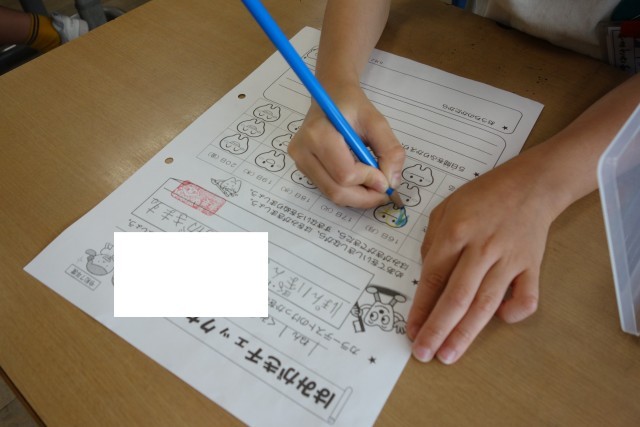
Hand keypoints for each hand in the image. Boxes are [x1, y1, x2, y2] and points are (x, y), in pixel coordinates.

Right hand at [288, 84, 404, 207]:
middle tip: (384, 192)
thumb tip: (391, 182)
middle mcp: (302, 151)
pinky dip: (348, 192)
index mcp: (318, 134)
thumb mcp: (377, 121)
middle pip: (336, 190)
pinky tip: (360, 181)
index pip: (345, 173)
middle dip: (364, 197)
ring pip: (331, 194)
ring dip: (358, 197)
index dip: (369, 181)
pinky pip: (328, 190)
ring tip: (374, 186)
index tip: (386, 178)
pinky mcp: (303, 169)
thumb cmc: (352, 106)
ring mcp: (300, 162)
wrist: (331, 96)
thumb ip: (389, 150)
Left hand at [407, 154, 564, 363]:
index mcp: (456, 232)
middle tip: (424, 353)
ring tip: (449, 354)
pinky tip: (500, 320)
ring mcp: (509, 258)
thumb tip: (427, 275)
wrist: (531, 184)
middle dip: (438, 328)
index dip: (420, 307)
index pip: (433, 277)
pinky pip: (527, 296)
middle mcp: (481, 248)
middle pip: (457, 296)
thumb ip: (432, 240)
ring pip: (486, 302)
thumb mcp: (445, 207)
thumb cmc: (483, 195)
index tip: (411, 330)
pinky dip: (515, 312)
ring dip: (466, 332)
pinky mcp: (532, 265)